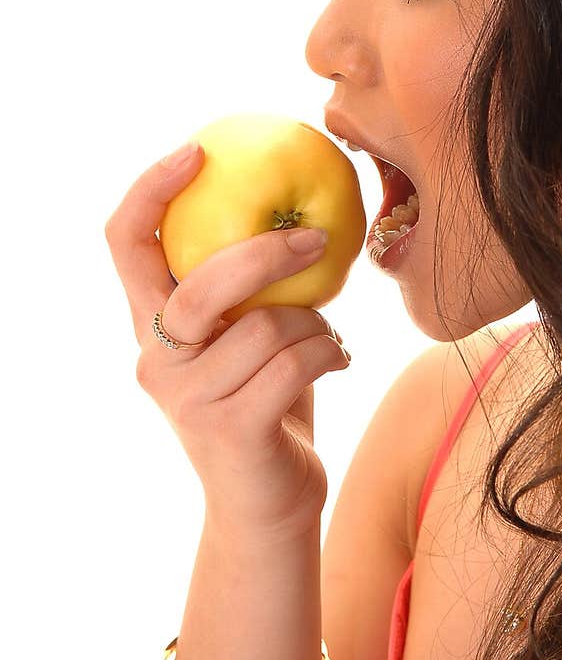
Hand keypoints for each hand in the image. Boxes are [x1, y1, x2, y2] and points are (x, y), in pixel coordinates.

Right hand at [104, 142, 350, 537]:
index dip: (151, 190)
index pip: (125, 244)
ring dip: (317, 325)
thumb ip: (249, 290)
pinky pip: (294, 365)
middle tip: (318, 238)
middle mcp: (156, 360)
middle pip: (202, 283)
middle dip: (267, 253)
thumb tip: (296, 207)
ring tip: (328, 339)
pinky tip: (338, 361)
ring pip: (267, 327)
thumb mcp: (248, 339)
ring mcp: (187, 400)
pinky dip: (329, 355)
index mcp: (153, 326)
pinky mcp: (229, 431)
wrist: (268, 508)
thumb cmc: (266, 407)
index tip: (198, 151)